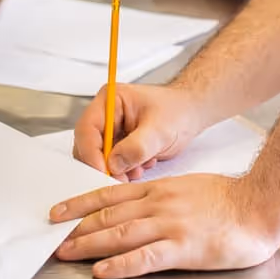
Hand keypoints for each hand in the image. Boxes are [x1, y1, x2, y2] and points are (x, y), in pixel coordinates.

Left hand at [51, 173, 279, 278]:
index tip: (59, 211)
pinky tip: (103, 271)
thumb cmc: (230, 199)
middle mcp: (159, 203)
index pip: (111, 194)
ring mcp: (171, 224)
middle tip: (54, 238)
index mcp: (160, 189)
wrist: (260, 205)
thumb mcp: (188, 187)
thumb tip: (138, 206)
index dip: (81, 203)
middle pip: (109, 214)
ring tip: (66, 253)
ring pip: (121, 233)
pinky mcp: (184, 247)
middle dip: (77, 227)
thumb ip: (162, 196)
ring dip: (90, 244)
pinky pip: (146, 257)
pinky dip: (121, 265)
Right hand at [72, 83, 213, 181]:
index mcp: (111, 100)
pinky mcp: (118, 145)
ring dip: (116, 169)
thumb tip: (115, 164)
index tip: (104, 171)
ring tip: (138, 168)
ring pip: (98, 158)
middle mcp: (106, 114)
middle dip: (104, 165)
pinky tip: (142, 165)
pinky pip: (111, 164)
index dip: (92, 153)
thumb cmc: (178, 111)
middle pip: (88, 145)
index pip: (87, 129)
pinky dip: (124, 171)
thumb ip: (137, 146)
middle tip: (119, 178)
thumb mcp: (160, 129)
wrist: (191, 114)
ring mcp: (112, 130)